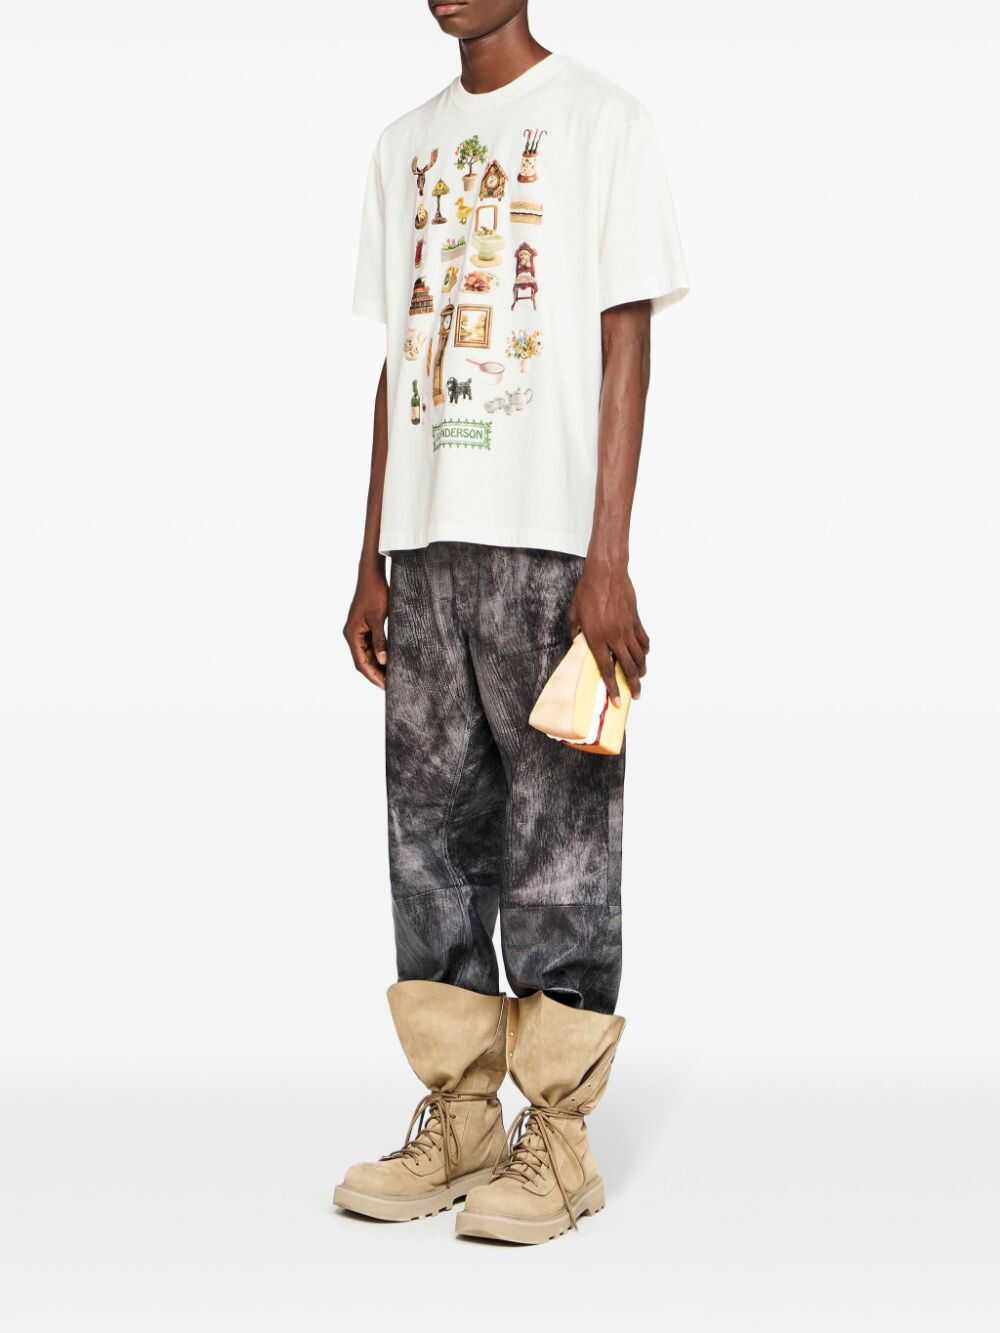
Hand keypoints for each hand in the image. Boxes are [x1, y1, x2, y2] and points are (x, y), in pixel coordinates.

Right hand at [343, 565, 389, 688]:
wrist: (372, 575)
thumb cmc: (375, 593)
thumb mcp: (379, 618)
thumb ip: (380, 641)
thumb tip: (382, 661)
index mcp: (352, 634)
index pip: (361, 662)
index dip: (372, 676)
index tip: (384, 686)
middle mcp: (352, 635)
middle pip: (362, 661)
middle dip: (375, 673)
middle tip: (390, 685)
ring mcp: (357, 631)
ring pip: (366, 654)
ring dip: (377, 665)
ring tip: (391, 676)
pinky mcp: (364, 627)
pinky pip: (370, 645)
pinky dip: (378, 655)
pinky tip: (389, 661)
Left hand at [568, 559, 648, 701]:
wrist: (606, 574)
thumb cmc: (587, 592)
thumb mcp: (574, 614)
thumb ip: (575, 632)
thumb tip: (576, 643)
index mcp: (597, 639)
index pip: (606, 669)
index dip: (612, 687)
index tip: (616, 701)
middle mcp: (614, 637)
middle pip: (627, 667)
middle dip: (632, 685)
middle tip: (635, 696)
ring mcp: (627, 629)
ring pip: (639, 656)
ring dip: (641, 670)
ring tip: (640, 678)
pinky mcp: (635, 620)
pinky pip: (643, 640)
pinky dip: (645, 650)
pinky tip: (644, 655)